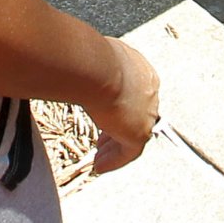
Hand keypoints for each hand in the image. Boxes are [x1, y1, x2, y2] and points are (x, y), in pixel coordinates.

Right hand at [86, 39, 159, 175]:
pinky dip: (114, 161)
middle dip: (119, 128)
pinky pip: (128, 153)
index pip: (135, 93)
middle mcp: (150, 92)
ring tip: (99, 157)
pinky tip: (99, 166)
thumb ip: (93, 64)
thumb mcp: (95, 56)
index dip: (121, 106)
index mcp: (143, 71)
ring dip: (115, 147)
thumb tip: (73, 59)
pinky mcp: (139, 133)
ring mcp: (147, 114)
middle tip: (104, 140)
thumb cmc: (92, 57)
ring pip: (132, 136)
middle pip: (136, 115)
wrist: (99, 67)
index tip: (106, 114)